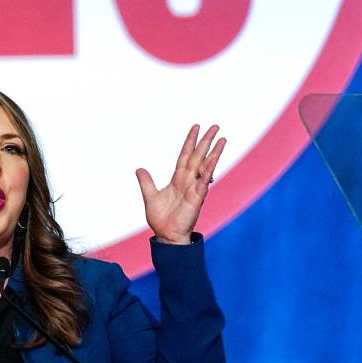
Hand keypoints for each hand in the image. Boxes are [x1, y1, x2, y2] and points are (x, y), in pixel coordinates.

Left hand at [135, 125, 225, 244]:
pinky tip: (214, 159)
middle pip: (198, 156)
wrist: (166, 235)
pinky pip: (204, 181)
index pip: (185, 155)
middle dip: (206, 141)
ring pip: (205, 166)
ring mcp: (194, 188)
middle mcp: (188, 181)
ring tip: (222, 139)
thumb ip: (146, 182)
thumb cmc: (161, 219)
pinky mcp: (197, 197)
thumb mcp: (150, 196)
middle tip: (215, 126)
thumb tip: (139, 169)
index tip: (196, 128)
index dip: (190, 142)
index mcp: (178, 179)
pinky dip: (208, 170)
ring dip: (213, 152)